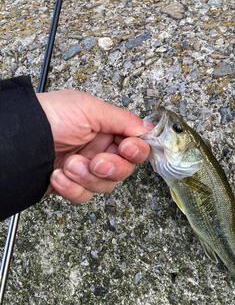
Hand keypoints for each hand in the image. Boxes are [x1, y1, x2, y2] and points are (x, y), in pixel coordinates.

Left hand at [36, 90, 153, 203]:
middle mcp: (99, 149)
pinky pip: (83, 196)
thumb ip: (123, 120)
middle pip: (124, 169)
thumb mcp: (90, 109)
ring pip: (105, 185)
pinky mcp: (70, 184)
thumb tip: (147, 128)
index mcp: (107, 129)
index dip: (135, 150)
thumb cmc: (49, 116)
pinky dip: (71, 188)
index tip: (126, 148)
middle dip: (111, 167)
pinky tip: (58, 174)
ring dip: (87, 177)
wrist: (17, 138)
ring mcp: (85, 169)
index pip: (135, 146)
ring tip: (69, 165)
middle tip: (97, 162)